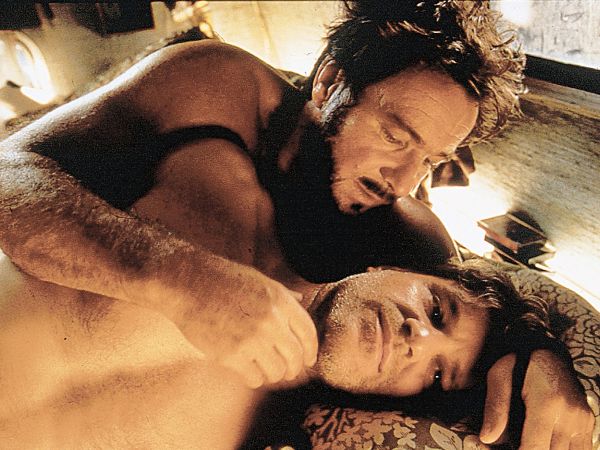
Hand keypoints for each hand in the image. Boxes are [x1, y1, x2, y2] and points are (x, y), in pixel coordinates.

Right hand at [175, 265, 317, 388]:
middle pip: (295, 356)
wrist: (186, 283)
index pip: (308, 333)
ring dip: (273, 374)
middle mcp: (271, 321)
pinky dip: (254, 378)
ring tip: (265, 370)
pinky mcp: (231, 355)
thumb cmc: (222, 278)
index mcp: (280, 300)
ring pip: (276, 371)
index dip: (311, 350)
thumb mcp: (259, 279)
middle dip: (293, 368)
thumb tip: (301, 300)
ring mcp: (252, 339)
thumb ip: (282, 294)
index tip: (308, 359)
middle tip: (287, 372)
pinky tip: (248, 372)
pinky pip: (254, 378)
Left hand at [480, 351, 594, 448]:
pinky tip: (546, 443)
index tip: (508, 448)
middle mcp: (570, 414)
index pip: (534, 448)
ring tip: (530, 442)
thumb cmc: (519, 361)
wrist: (547, 350)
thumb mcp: (499, 375)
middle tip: (515, 444)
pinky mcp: (588, 422)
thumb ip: (495, 407)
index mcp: (547, 403)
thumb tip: (488, 437)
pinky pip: (582, 449)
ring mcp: (582, 420)